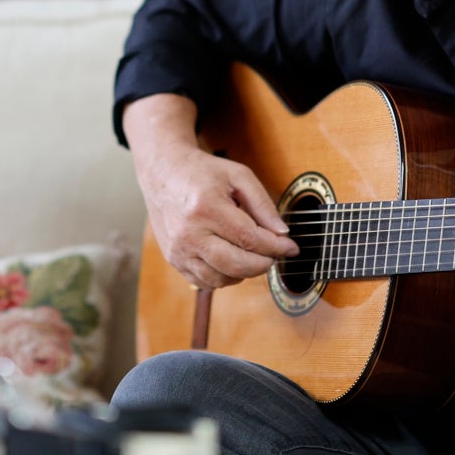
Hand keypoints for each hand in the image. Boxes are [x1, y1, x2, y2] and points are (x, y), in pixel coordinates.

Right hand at [141, 144, 299, 288]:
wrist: (163, 172)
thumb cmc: (202, 172)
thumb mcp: (239, 176)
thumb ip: (263, 204)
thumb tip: (282, 233)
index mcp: (205, 208)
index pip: (249, 238)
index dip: (275, 247)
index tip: (291, 248)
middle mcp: (188, 233)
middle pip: (236, 265)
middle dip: (263, 264)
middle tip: (274, 255)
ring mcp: (178, 249)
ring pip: (221, 279)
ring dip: (245, 273)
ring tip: (253, 256)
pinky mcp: (174, 259)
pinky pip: (205, 282)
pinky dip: (225, 277)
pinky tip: (233, 261)